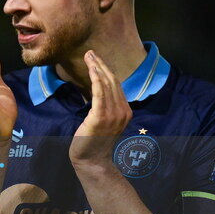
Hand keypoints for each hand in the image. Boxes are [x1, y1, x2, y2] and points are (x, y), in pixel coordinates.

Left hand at [69, 50, 131, 166]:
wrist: (92, 160)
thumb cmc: (93, 142)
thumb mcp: (103, 122)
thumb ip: (105, 107)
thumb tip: (98, 91)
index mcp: (125, 112)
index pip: (116, 85)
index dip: (107, 70)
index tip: (96, 59)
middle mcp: (123, 112)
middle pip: (113, 81)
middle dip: (101, 64)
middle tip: (91, 52)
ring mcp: (113, 115)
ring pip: (106, 84)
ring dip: (97, 67)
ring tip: (89, 56)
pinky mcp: (100, 117)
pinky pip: (99, 93)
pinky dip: (96, 78)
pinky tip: (91, 69)